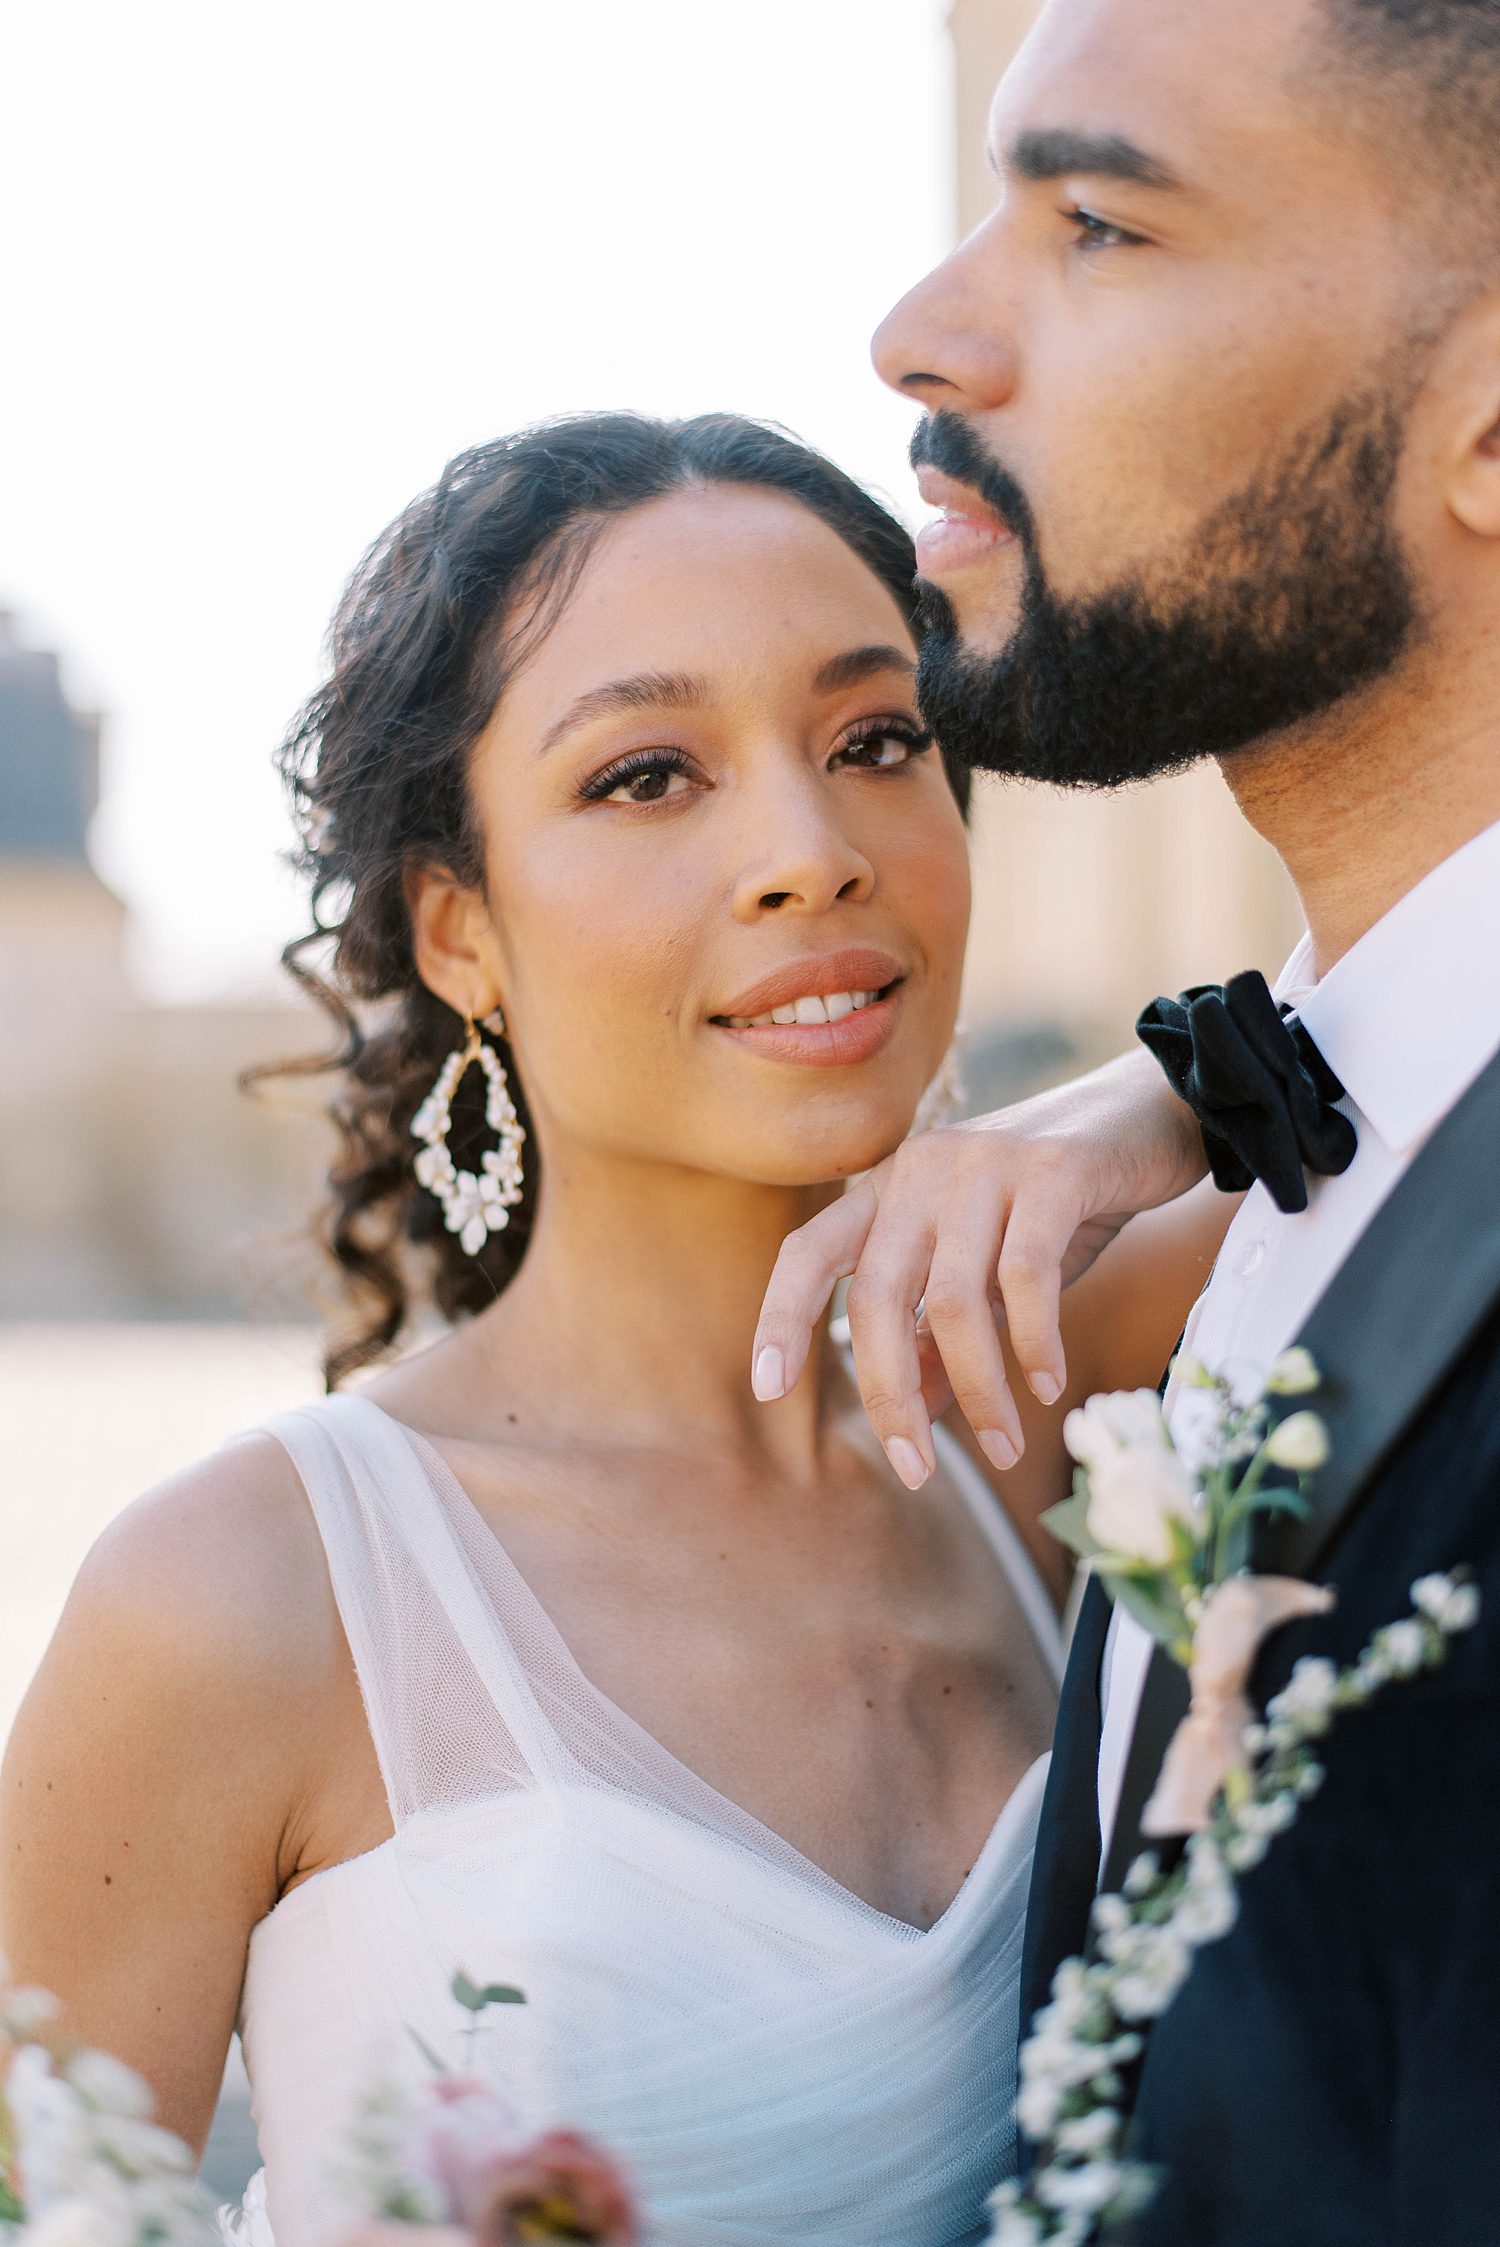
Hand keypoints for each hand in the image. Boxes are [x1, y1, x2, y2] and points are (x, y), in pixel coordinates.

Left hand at [751, 1048, 1205, 1485]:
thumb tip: (916, 1412)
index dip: (779, 1318)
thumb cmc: (1063, 1202)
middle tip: (915, 1468)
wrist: (1153, 1113)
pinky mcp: (1053, 1171)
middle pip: (875, 1295)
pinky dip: (1035, 1342)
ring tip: (1005, 1445)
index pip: (808, 1251)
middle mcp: (923, 1170)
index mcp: (891, 1189)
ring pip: (954, 1299)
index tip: (768, 1390)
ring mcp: (984, 1164)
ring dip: (978, 1388)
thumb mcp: (993, 1271)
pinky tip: (1049, 1386)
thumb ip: (946, 1333)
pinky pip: (1028, 1275)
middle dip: (889, 1394)